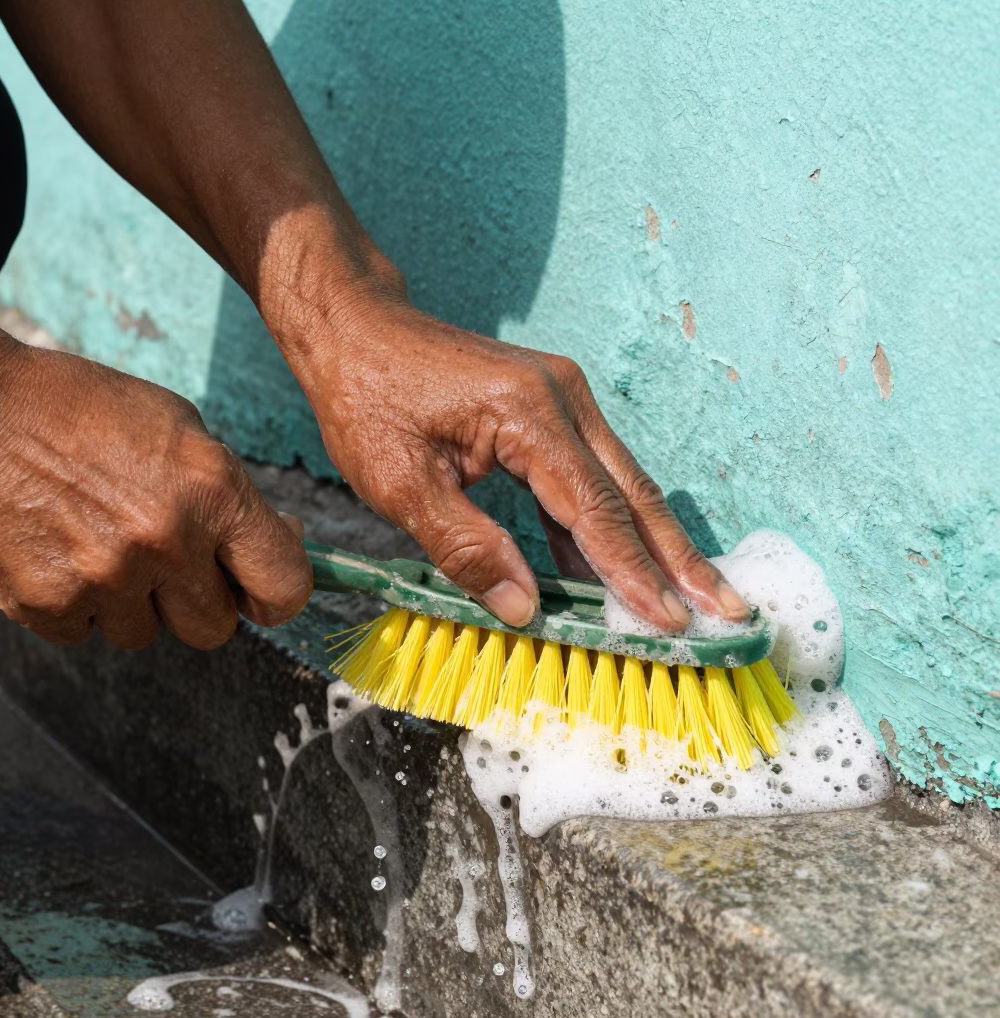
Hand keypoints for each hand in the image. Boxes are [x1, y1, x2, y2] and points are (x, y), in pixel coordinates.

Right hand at [0, 319, 311, 649]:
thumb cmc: (86, 410)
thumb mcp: (181, 430)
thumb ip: (231, 495)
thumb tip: (281, 539)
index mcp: (213, 490)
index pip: (284, 586)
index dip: (276, 599)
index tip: (258, 594)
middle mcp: (167, 539)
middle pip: (213, 628)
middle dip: (196, 602)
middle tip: (170, 565)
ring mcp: (105, 575)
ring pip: (144, 633)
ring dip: (132, 602)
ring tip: (102, 543)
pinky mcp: (47, 599)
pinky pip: (84, 632)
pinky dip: (77, 604)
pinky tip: (62, 550)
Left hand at [272, 274, 749, 631]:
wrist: (356, 329)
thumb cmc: (368, 398)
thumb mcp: (400, 482)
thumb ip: (465, 546)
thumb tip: (525, 609)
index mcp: (528, 413)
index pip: (594, 509)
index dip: (632, 572)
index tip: (670, 622)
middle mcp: (563, 399)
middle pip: (633, 493)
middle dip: (678, 558)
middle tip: (726, 610)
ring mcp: (562, 400)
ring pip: (620, 485)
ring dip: (653, 544)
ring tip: (691, 598)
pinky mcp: (549, 410)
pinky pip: (589, 477)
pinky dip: (605, 526)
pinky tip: (615, 572)